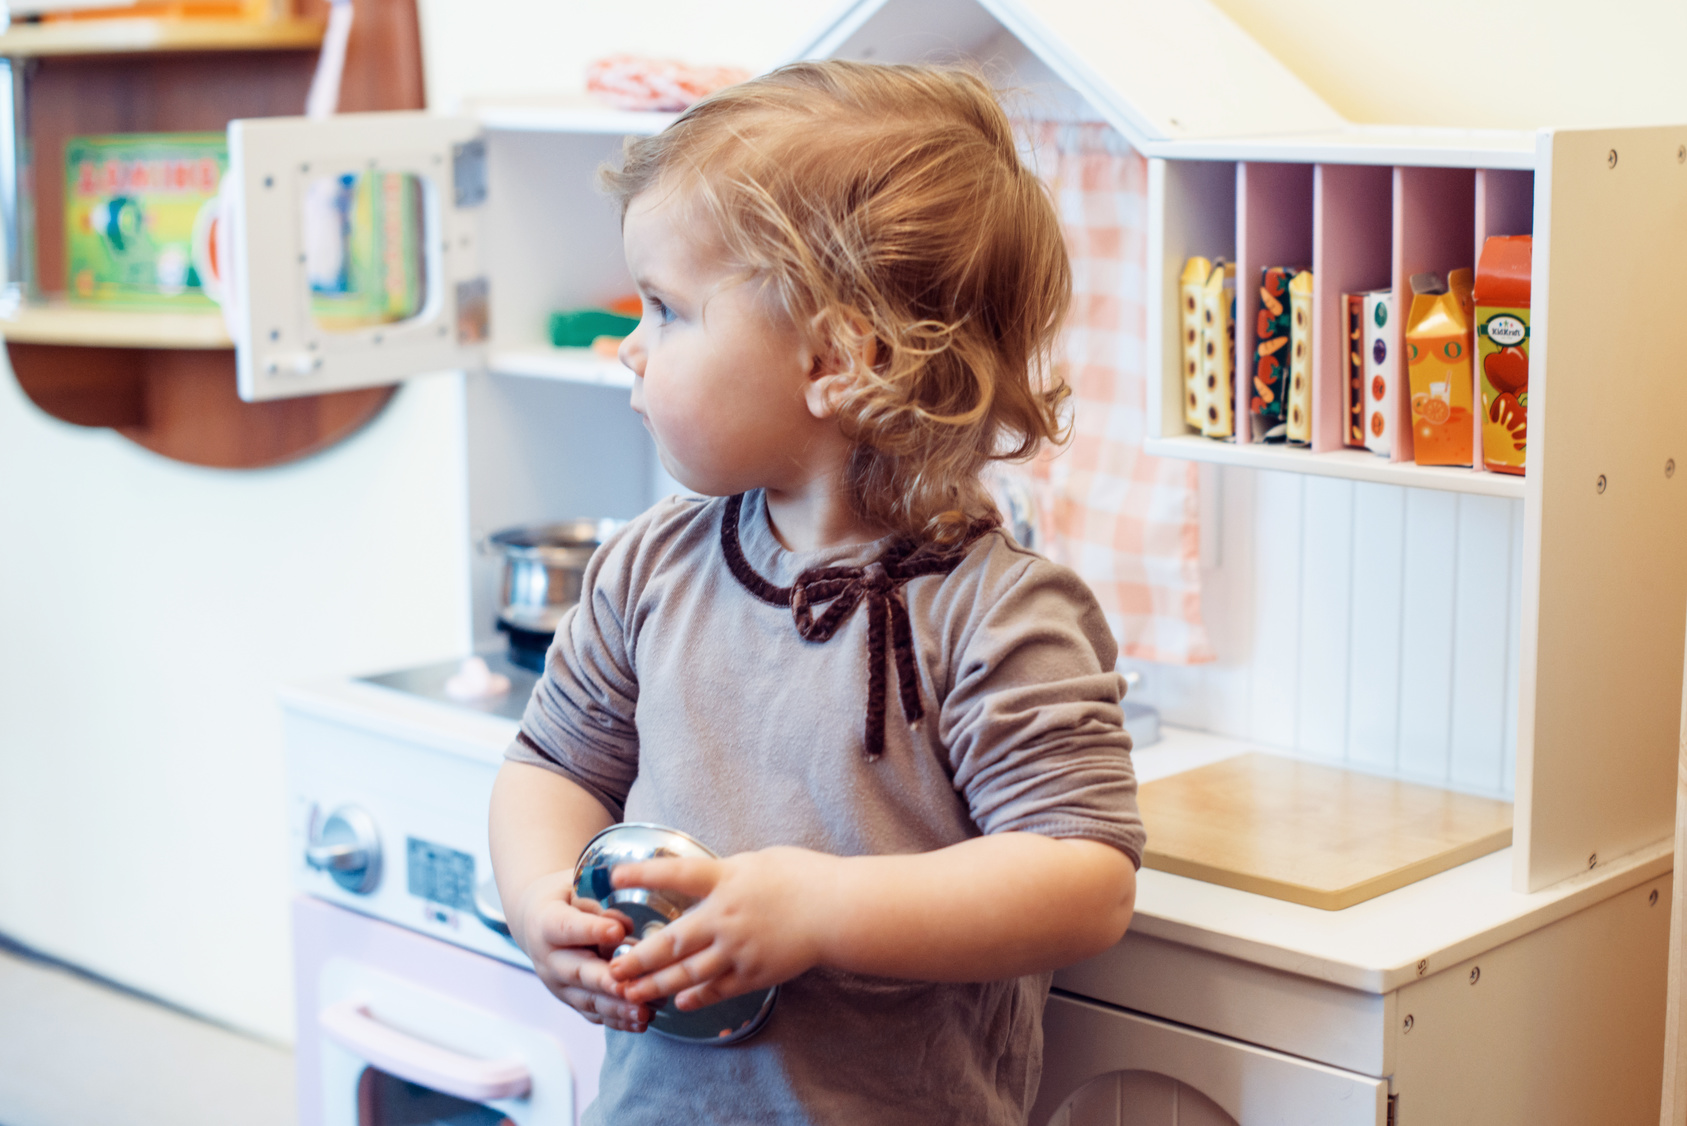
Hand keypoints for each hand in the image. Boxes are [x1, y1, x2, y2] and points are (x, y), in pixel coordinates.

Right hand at [511, 870, 654, 1032]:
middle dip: (606, 983)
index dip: (592, 930)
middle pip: (577, 972)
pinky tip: (641, 1022)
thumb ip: (599, 907)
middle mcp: (549, 959)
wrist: (537, 923)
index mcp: (546, 924)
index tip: (618, 931)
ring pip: (588, 999)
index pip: (566, 928)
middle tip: (631, 987)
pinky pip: (593, 1013)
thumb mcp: (577, 890)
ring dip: (617, 1008)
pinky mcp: (571, 1000)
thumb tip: (624, 929)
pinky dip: (617, 1020)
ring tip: (645, 1012)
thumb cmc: (565, 900)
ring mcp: (558, 984)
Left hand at [606, 846, 832, 1011]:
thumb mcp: (758, 861)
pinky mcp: (754, 972)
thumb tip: (705, 878)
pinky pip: (718, 989)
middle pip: (671, 941)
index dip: (642, 876)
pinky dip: (696, 997)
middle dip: (637, 957)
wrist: (838, 910)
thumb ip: (726, 874)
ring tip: (631, 993)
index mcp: (726, 880)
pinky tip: (680, 1003)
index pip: (675, 875)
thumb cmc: (805, 877)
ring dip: (656, 985)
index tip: (613, 878)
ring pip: (688, 972)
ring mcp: (738, 949)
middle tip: (611, 967)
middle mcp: (725, 916)